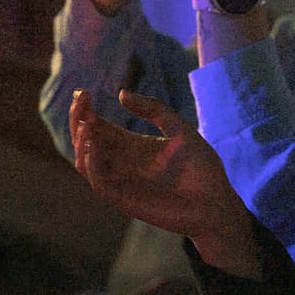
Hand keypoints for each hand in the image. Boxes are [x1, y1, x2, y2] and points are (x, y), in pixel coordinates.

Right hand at [70, 88, 258, 275]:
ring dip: (81, 141)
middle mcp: (120, 162)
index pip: (98, 127)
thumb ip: (154, 110)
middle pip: (86, 141)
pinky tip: (94, 146)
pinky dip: (93, 164)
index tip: (82, 92)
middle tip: (81, 101)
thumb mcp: (180, 130)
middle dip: (78, 121)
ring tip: (88, 122)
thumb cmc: (201, 167)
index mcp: (131, 145)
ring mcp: (120, 181)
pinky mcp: (123, 199)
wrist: (216, 201)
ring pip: (85, 162)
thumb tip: (121, 93)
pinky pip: (99, 182)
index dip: (85, 111)